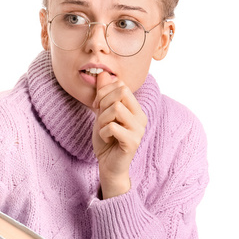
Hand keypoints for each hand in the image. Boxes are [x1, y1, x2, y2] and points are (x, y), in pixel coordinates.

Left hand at [92, 78, 146, 197]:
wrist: (108, 166)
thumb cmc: (107, 141)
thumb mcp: (102, 114)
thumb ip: (103, 94)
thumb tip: (102, 72)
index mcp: (135, 109)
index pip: (122, 85)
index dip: (104, 92)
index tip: (97, 106)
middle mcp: (141, 117)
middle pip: (121, 92)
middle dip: (103, 103)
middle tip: (99, 117)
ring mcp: (139, 130)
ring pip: (116, 108)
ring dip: (102, 119)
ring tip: (103, 130)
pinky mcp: (133, 142)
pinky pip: (113, 127)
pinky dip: (103, 132)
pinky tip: (106, 140)